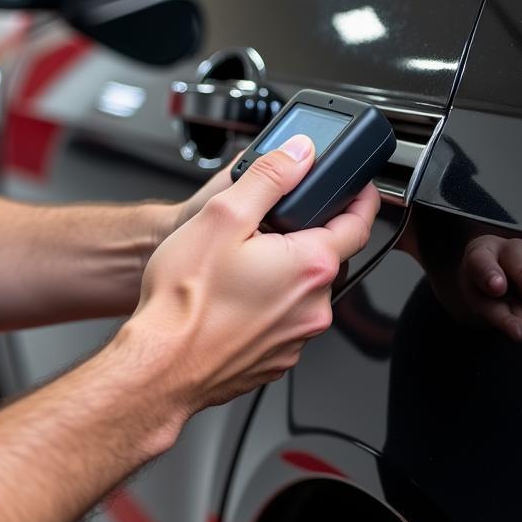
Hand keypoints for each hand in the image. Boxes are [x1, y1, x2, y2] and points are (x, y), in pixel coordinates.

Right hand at [126, 134, 379, 413]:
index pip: (359, 223)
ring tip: (237, 271)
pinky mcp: (276, 360)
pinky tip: (230, 304)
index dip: (361, 199)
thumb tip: (299, 156)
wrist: (160, 366)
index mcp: (310, 266)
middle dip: (304, 239)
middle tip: (265, 229)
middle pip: (327, 259)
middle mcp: (314, 306)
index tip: (359, 188)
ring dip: (282, 277)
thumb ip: (269, 178)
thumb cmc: (184, 302)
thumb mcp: (222, 216)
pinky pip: (282, 323)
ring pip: (302, 293)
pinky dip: (266, 309)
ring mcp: (296, 338)